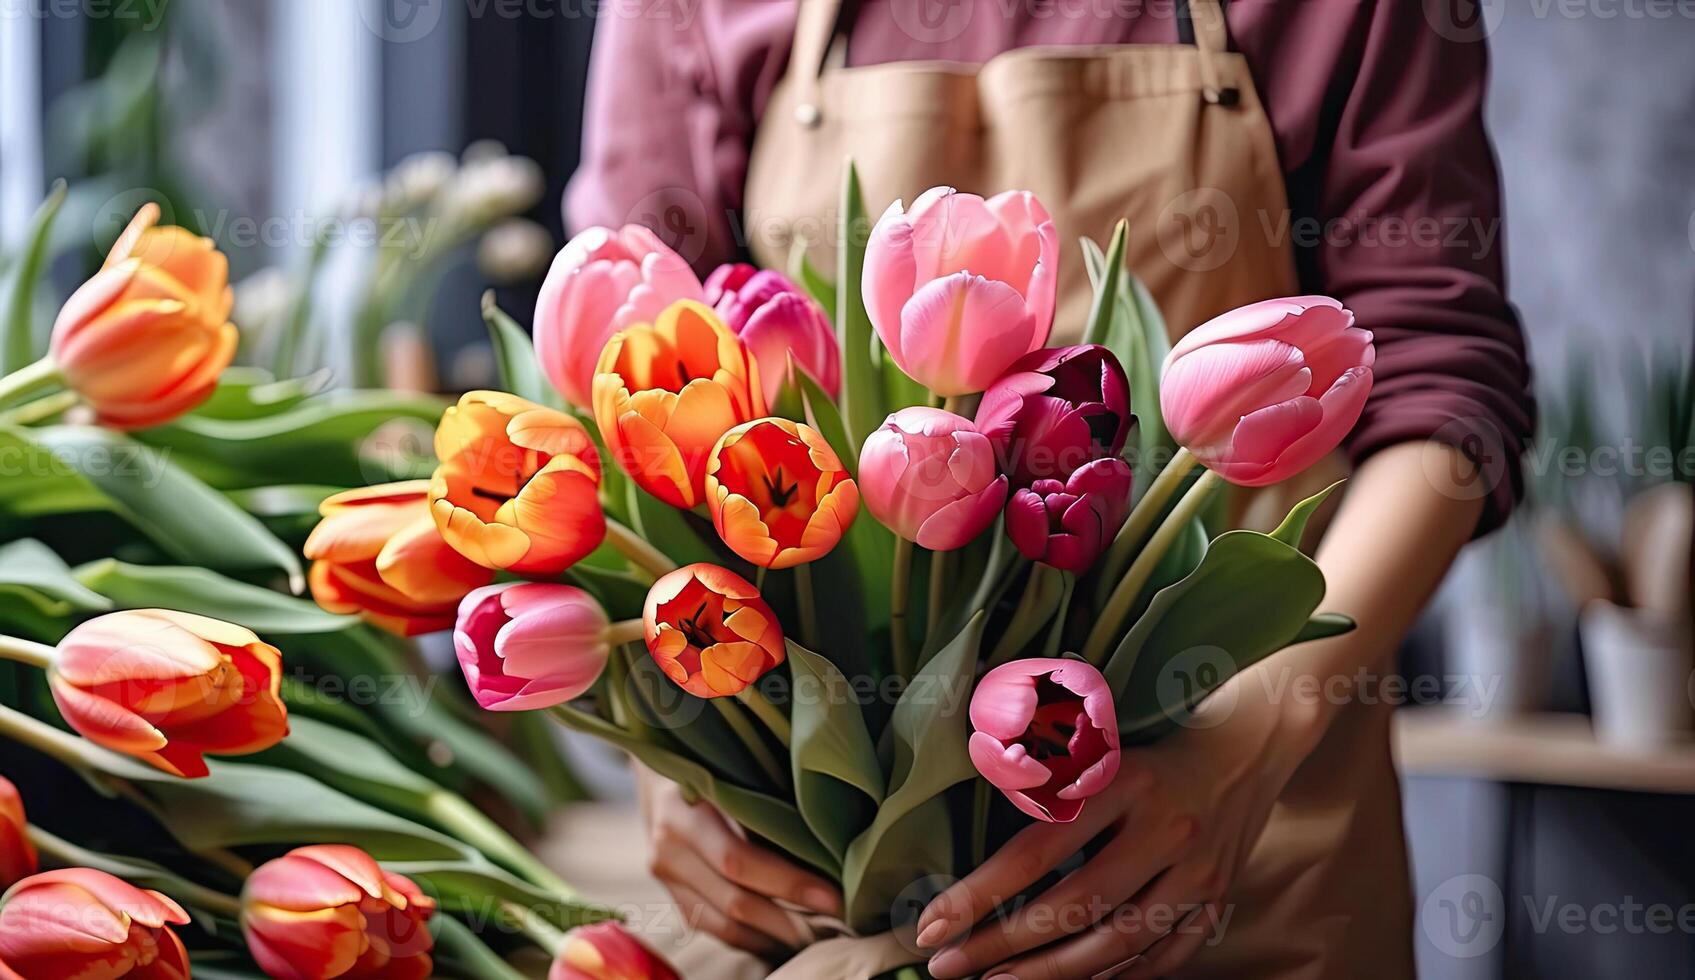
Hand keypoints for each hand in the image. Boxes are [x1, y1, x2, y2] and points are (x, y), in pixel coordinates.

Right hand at [637, 766, 843, 956]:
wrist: (660, 770)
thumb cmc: (711, 758)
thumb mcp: (731, 764)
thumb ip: (763, 798)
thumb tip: (828, 841)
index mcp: (681, 810)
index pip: (738, 860)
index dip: (788, 883)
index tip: (833, 897)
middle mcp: (668, 849)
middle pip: (734, 901)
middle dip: (791, 920)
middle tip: (837, 924)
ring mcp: (665, 878)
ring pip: (726, 926)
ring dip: (776, 937)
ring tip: (820, 935)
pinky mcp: (673, 897)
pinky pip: (716, 929)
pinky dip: (755, 939)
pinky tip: (787, 936)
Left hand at [915, 679, 1322, 979]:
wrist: (1249, 745)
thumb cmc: (1150, 744)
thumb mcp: (1097, 742)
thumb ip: (1043, 777)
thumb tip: (974, 814)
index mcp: (1124, 781)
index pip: (1037, 850)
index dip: (979, 894)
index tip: (931, 926)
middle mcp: (1165, 831)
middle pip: (1075, 906)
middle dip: (1002, 945)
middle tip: (947, 966)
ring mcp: (1198, 873)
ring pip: (1117, 942)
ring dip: (1051, 973)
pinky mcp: (1218, 901)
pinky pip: (1162, 957)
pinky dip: (1114, 976)